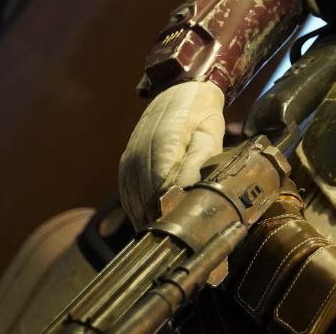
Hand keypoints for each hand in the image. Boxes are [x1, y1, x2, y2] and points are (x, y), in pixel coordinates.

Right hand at [118, 80, 225, 228]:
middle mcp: (139, 158)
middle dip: (160, 224)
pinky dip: (137, 211)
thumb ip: (198, 164)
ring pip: (133, 202)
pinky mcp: (126, 164)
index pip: (162, 194)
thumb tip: (187, 192)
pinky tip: (149, 222)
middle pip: (145, 203)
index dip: (172, 217)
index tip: (184, 234)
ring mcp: (129, 161)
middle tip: (178, 244)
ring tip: (164, 239)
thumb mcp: (209, 136)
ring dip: (147, 220)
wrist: (179, 92)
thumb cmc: (200, 115)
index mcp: (162, 150)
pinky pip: (127, 195)